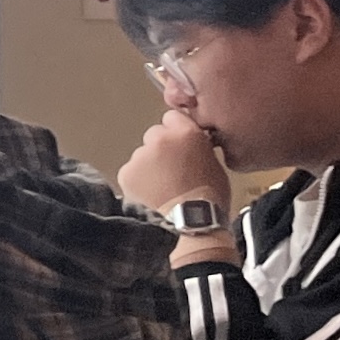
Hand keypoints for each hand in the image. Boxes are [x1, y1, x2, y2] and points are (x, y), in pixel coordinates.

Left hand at [115, 108, 231, 215]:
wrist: (192, 222)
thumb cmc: (210, 196)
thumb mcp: (213, 162)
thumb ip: (197, 145)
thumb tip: (189, 145)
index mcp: (186, 133)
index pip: (172, 117)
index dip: (175, 131)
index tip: (178, 144)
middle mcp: (160, 139)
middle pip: (154, 135)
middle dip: (160, 148)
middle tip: (170, 169)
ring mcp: (140, 155)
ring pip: (142, 155)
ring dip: (149, 166)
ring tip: (162, 187)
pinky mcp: (126, 173)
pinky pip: (131, 172)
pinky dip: (137, 181)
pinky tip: (150, 194)